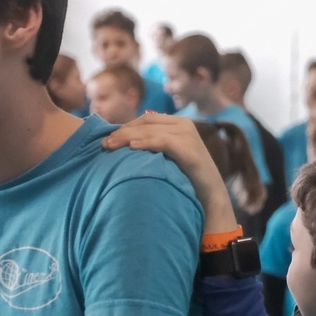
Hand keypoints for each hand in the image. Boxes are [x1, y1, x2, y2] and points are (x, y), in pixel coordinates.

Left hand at [102, 113, 237, 234]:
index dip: (126, 126)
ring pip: (151, 130)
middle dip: (122, 131)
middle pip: (146, 123)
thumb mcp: (169, 156)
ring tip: (111, 146)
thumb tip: (127, 142)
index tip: (109, 139)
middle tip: (105, 144)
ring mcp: (189, 136)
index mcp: (179, 124)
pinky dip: (146, 143)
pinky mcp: (190, 150)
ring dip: (128, 137)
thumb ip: (155, 145)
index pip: (146, 119)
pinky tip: (132, 148)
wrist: (210, 196)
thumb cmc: (186, 178)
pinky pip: (163, 142)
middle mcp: (185, 125)